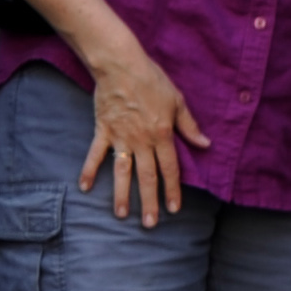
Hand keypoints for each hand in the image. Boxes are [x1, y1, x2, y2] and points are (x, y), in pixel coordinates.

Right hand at [79, 40, 209, 226]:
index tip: (173, 209)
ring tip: (121, 215)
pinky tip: (85, 187)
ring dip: (121, 194)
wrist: (120, 66)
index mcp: (162, 135)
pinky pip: (95, 154)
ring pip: (122, 172)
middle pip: (147, 176)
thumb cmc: (152, 81)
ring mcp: (120, 138)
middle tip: (150, 224)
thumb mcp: (177, 101)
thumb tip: (206, 144)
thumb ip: (190, 126)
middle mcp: (141, 141)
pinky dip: (89, 170)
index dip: (172, 190)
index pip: (170, 169)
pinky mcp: (102, 131)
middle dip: (149, 201)